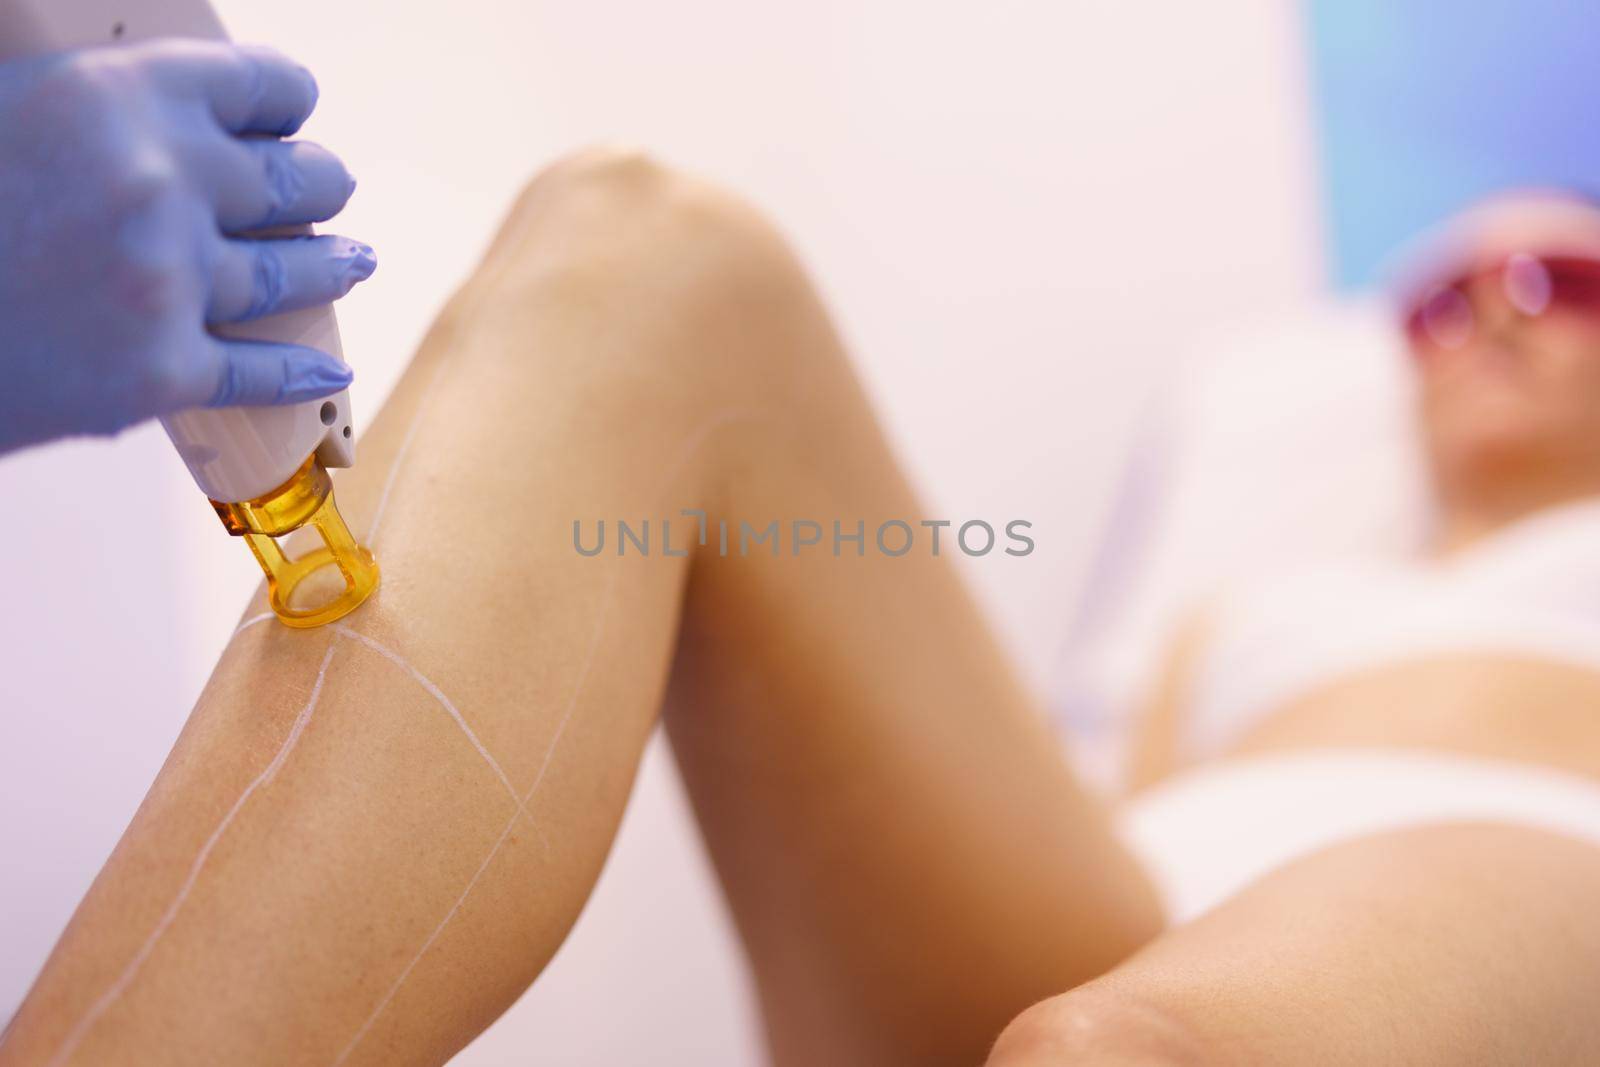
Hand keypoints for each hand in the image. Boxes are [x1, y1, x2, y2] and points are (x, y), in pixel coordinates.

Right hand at [0, 39, 375, 454]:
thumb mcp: (7, 110)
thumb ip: (85, 106)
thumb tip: (147, 108)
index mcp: (119, 97)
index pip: (258, 85)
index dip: (287, 99)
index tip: (297, 112)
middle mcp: (161, 183)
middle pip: (295, 177)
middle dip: (321, 181)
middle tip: (329, 187)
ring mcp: (169, 282)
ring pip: (295, 271)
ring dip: (335, 263)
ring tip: (356, 259)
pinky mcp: (160, 372)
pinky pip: (259, 372)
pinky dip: (300, 373)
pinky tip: (325, 368)